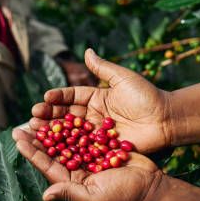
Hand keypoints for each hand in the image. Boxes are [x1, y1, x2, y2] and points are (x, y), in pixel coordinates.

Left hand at [12, 128, 162, 200]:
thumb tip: (45, 195)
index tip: (18, 137)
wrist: (151, 187)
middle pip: (52, 151)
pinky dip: (73, 125)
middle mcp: (77, 170)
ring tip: (39, 114)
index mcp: (72, 182)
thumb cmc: (124, 197)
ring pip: (66, 141)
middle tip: (23, 122)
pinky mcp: (101, 148)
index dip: (31, 152)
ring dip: (53, 129)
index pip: (46, 165)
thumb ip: (70, 193)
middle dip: (37, 138)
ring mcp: (89, 159)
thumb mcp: (95, 198)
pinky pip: (84, 135)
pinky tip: (63, 112)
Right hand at [32, 48, 172, 152]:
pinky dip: (68, 149)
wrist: (166, 119)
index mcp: (96, 98)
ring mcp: (96, 134)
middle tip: (33, 117)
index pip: (72, 97)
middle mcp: (93, 116)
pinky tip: (53, 149)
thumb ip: (103, 68)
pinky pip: (83, 148)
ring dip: (53, 133)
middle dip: (49, 116)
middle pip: (66, 116)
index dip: (57, 98)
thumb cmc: (147, 96)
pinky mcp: (102, 149)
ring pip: (70, 133)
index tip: (44, 98)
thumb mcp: (124, 78)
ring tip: (36, 131)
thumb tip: (87, 51)